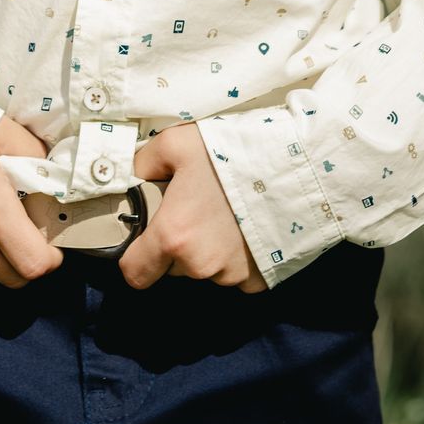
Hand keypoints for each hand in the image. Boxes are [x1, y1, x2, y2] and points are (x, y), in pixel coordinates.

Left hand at [119, 122, 267, 291]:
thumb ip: (142, 164)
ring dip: (207, 249)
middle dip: (177, 243)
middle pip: (172, 267)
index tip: (143, 240)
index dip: (134, 258)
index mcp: (173, 236)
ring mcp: (232, 276)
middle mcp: (199, 265)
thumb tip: (129, 177)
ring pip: (204, 269)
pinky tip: (244, 227)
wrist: (293, 165)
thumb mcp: (176, 143)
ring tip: (224, 212)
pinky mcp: (258, 280)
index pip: (135, 274)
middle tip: (194, 208)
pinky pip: (235, 274)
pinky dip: (235, 256)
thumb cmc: (231, 153)